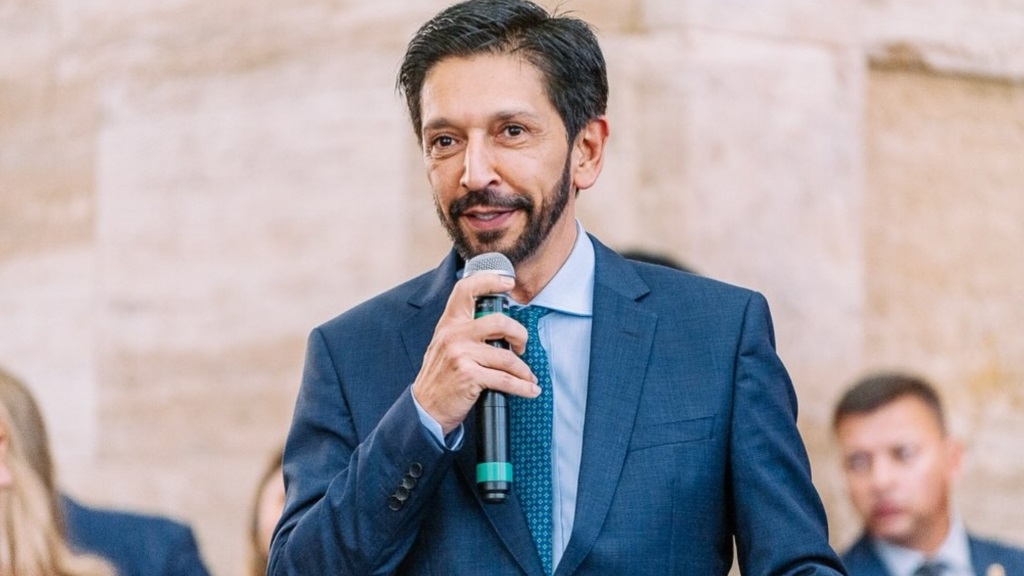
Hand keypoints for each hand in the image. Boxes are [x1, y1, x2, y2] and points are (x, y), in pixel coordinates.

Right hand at [412, 272, 539, 434]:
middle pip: (499, 322)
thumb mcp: (445, 345)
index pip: (467, 290)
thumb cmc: (440, 377)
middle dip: (519, 334)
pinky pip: (505, 380)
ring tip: (527, 376)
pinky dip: (522, 387)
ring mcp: (461, 355)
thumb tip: (497, 325)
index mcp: (449, 323)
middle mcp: (454, 335)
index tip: (508, 283)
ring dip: (523, 369)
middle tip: (521, 346)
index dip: (490, 280)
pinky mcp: (470, 376)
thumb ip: (465, 331)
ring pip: (506, 356)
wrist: (425, 408)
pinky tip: (530, 389)